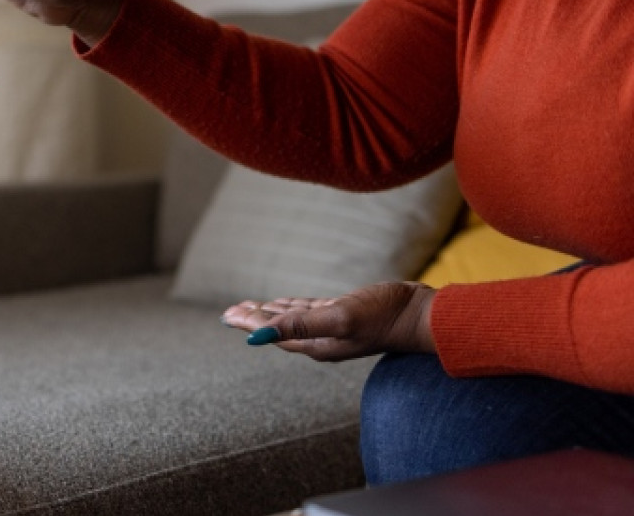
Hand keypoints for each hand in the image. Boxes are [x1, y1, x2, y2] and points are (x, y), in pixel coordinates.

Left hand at [220, 281, 436, 360]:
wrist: (421, 314)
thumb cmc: (384, 317)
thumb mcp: (340, 317)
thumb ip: (301, 324)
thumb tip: (260, 335)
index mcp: (316, 344)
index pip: (274, 333)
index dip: (250, 324)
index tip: (227, 316)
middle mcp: (322, 340)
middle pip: (279, 328)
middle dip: (254, 319)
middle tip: (230, 311)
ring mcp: (334, 328)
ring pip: (293, 319)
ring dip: (271, 312)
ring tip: (250, 307)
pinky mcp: (346, 314)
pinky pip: (311, 312)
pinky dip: (294, 307)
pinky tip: (285, 303)